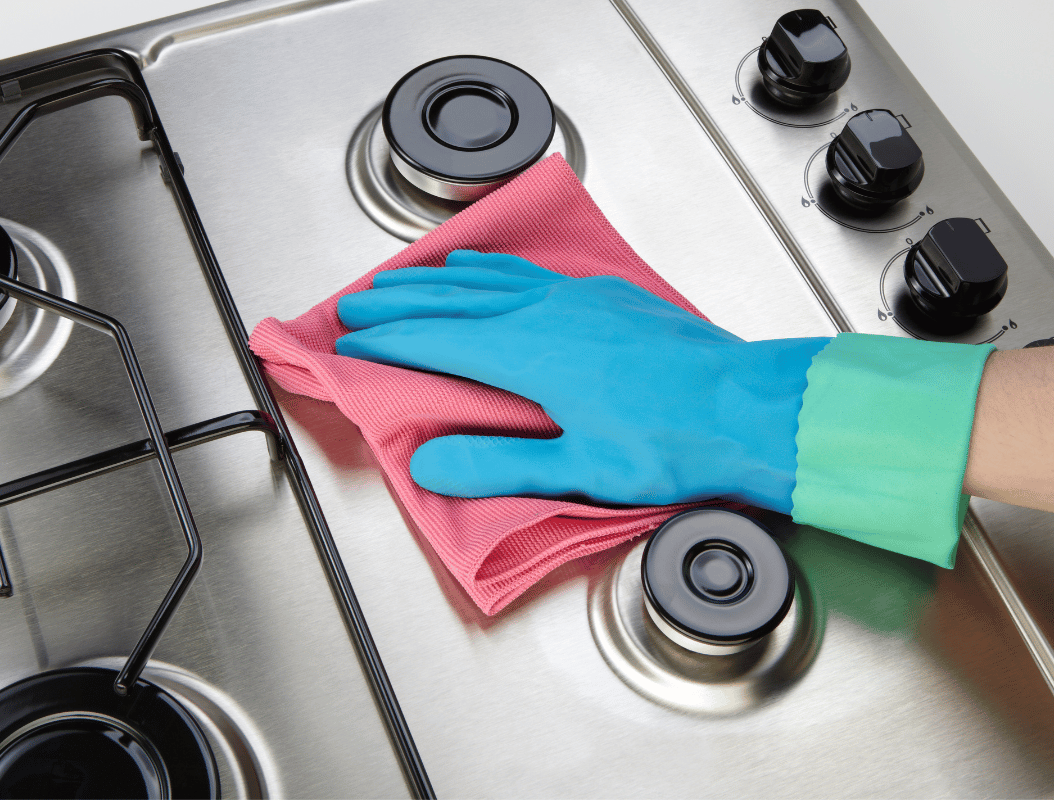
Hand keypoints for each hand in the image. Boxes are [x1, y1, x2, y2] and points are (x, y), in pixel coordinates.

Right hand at [336, 250, 827, 513]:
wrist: (747, 405)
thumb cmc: (672, 441)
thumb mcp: (580, 470)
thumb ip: (499, 465)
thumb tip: (430, 466)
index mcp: (528, 354)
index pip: (436, 342)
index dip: (387, 343)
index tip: (351, 344)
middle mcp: (544, 314)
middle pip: (451, 300)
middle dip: (397, 303)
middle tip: (355, 304)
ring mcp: (575, 298)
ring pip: (487, 278)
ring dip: (436, 279)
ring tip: (404, 277)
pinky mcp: (603, 296)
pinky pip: (526, 272)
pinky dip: (489, 268)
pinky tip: (486, 268)